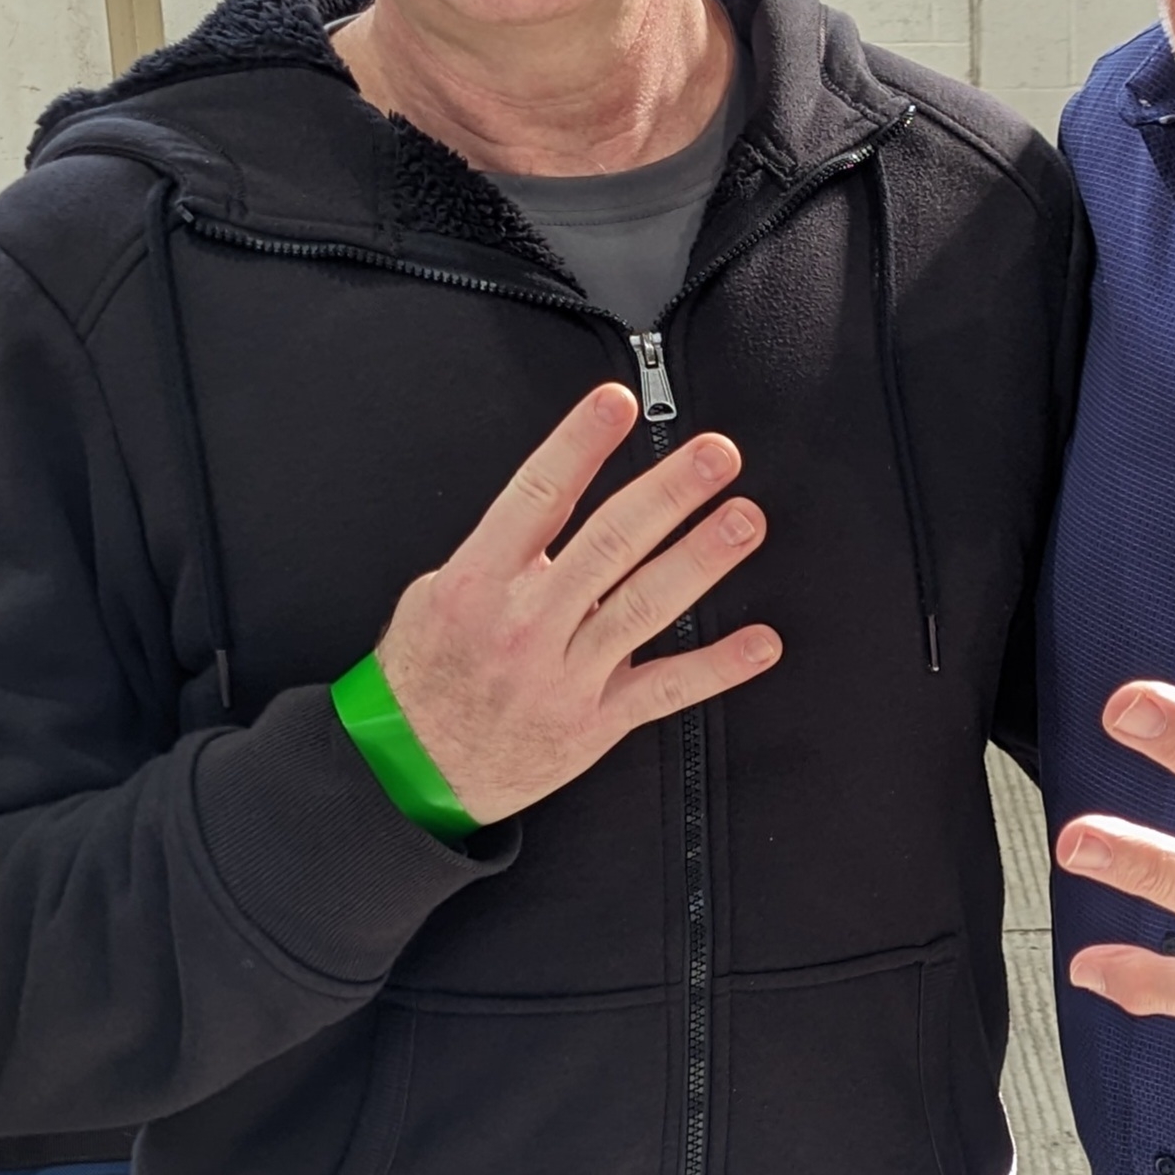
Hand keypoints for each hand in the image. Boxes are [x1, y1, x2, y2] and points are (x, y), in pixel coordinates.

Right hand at [372, 382, 780, 826]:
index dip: (579, 445)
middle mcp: (524, 624)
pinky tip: (760, 643)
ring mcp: (564, 675)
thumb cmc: (426, 676)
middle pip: (608, 544)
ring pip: (643, 607)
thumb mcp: (434, 596)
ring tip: (745, 519)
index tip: (618, 402)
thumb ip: (497, 551)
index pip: (536, 497)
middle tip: (716, 455)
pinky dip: (717, 667)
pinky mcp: (594, 723)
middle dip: (668, 494)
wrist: (414, 772)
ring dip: (701, 560)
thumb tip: (555, 497)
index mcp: (479, 582)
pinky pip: (665, 690)